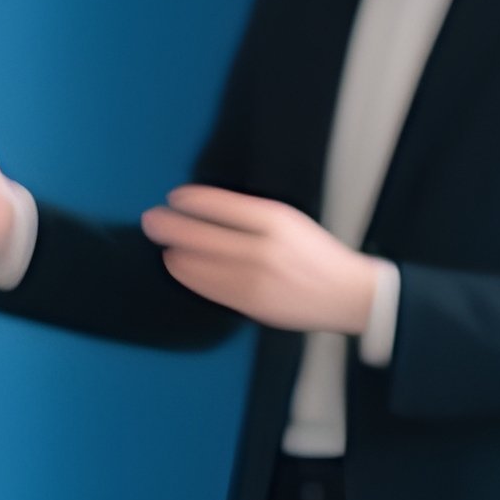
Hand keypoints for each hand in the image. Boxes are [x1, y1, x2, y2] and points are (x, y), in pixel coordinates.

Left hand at [141, 185, 380, 334]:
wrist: (347, 294)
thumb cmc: (318, 255)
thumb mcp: (291, 222)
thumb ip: (251, 216)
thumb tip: (205, 210)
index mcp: (276, 220)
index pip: (218, 204)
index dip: (189, 200)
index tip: (175, 197)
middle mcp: (262, 247)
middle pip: (198, 233)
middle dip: (168, 224)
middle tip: (153, 219)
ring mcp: (253, 278)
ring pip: (195, 262)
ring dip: (173, 250)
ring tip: (165, 244)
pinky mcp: (248, 302)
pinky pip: (204, 286)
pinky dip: (186, 273)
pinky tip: (180, 265)